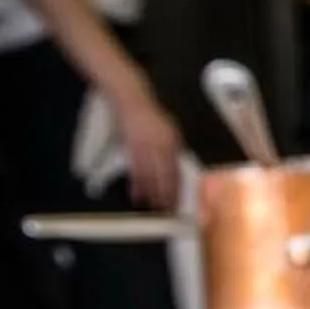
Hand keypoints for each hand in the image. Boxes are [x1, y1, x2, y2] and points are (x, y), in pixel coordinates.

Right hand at [115, 89, 184, 208]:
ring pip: (150, 176)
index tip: (178, 200)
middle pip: (165, 175)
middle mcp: (162, 144)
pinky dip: (137, 183)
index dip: (177, 187)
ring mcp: (146, 145)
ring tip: (152, 206)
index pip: (178, 170)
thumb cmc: (150, 116)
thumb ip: (173, 149)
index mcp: (173, 141)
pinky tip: (137, 194)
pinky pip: (135, 170)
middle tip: (166, 209)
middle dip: (166, 194)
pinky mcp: (131, 146)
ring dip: (151, 193)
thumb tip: (176, 169)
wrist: (131, 99)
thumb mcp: (168, 130)